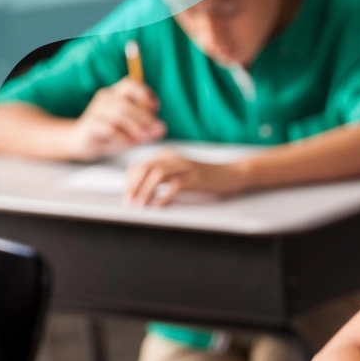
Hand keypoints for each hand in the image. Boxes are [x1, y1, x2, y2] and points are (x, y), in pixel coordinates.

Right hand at [67, 78, 165, 161]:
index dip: (145, 93)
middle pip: (127, 103)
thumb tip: (161, 130)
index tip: (156, 108)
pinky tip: (130, 143)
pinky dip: (123, 137)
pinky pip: (109, 129)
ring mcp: (96, 111)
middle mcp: (105, 99)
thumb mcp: (130, 129)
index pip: (131, 84)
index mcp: (116, 94)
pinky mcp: (90, 126)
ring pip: (119, 114)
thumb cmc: (110, 133)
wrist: (80, 142)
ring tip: (145, 139)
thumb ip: (146, 128)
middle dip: (146, 118)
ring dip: (136, 127)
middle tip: (158, 131)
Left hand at [124, 151, 247, 206]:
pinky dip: (164, 196)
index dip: (130, 181)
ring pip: (157, 174)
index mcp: (167, 155)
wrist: (232, 174)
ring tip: (140, 205)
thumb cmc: (205, 178)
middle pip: (145, 168)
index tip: (127, 197)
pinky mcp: (196, 177)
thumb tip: (140, 192)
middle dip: (133, 186)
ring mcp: (186, 166)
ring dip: (145, 190)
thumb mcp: (180, 173)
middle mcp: (174, 157)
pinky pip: (176, 185)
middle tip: (129, 202)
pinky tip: (158, 206)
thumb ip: (163, 177)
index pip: (139, 165)